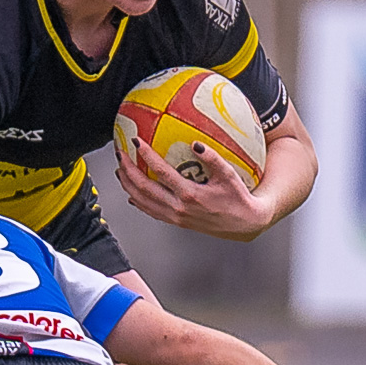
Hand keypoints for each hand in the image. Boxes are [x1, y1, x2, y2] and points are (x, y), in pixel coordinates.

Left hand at [116, 139, 272, 238]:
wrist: (244, 223)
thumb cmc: (238, 197)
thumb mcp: (229, 176)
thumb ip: (212, 158)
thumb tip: (195, 143)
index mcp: (190, 195)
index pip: (161, 172)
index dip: (146, 155)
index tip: (136, 141)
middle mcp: (178, 208)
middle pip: (143, 188)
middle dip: (128, 170)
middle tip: (120, 154)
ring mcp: (175, 217)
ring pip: (142, 201)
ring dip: (128, 185)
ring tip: (121, 170)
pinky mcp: (176, 222)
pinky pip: (151, 211)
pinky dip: (138, 201)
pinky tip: (132, 193)